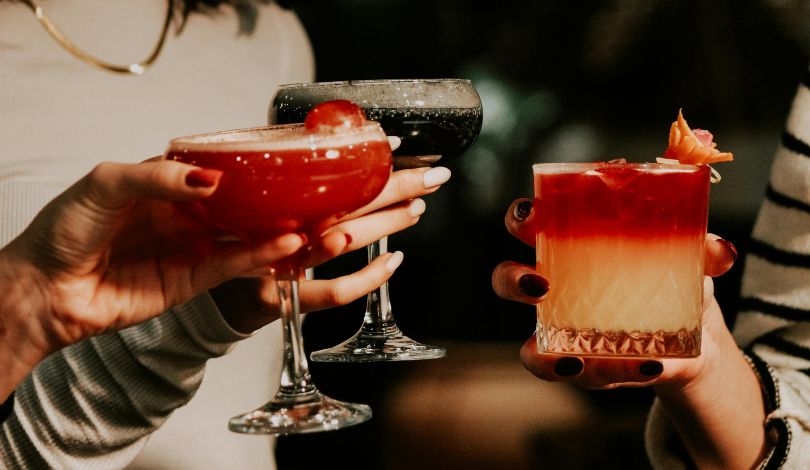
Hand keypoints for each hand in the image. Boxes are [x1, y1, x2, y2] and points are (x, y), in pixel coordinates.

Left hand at [0, 160, 305, 397]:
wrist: (45, 290)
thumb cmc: (62, 231)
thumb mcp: (105, 184)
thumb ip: (159, 177)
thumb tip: (209, 179)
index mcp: (166, 182)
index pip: (219, 168)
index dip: (252, 165)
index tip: (284, 159)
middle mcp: (186, 214)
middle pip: (243, 204)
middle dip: (277, 201)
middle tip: (312, 194)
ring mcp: (193, 246)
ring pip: (247, 235)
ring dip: (279, 231)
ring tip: (311, 222)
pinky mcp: (195, 280)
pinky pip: (235, 265)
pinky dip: (261, 256)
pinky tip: (284, 245)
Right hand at [212, 165, 451, 331]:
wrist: (205, 296)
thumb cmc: (232, 242)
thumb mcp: (248, 202)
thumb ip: (278, 176)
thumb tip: (320, 141)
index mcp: (274, 198)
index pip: (331, 175)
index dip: (365, 160)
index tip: (393, 144)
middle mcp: (280, 225)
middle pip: (346, 203)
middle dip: (393, 188)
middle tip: (430, 177)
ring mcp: (283, 261)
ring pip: (346, 238)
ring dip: (386, 222)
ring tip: (417, 207)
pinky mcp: (285, 294)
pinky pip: (334, 291)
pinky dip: (368, 278)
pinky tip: (393, 261)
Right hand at [492, 197, 767, 468]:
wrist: (692, 339)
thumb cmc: (672, 279)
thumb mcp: (688, 259)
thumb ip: (702, 250)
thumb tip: (722, 252)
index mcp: (567, 246)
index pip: (527, 224)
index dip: (520, 218)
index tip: (530, 216)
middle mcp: (553, 289)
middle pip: (506, 280)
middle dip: (513, 281)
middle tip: (539, 284)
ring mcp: (564, 334)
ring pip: (531, 350)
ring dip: (545, 357)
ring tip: (576, 358)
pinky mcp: (589, 368)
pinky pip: (588, 376)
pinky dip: (613, 372)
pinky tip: (646, 366)